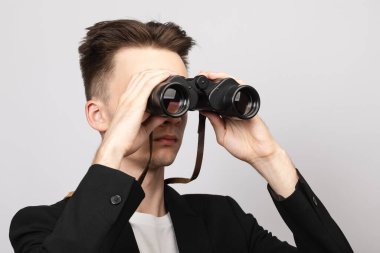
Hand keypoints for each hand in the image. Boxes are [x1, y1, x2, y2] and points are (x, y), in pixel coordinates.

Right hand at [93, 69, 175, 168]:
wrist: (115, 148)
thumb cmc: (125, 142)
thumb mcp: (143, 130)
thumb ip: (154, 121)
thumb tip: (164, 116)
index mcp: (126, 103)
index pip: (137, 82)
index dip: (149, 77)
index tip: (162, 78)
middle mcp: (127, 98)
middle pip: (141, 76)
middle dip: (155, 72)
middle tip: (169, 73)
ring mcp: (130, 99)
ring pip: (145, 77)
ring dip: (158, 72)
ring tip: (170, 72)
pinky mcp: (135, 103)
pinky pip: (148, 85)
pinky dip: (158, 77)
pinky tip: (166, 75)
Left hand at [200, 71, 297, 196]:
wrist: (258, 154)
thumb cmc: (242, 148)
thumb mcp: (222, 136)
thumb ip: (215, 123)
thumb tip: (204, 110)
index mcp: (226, 115)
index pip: (216, 99)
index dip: (208, 92)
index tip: (199, 86)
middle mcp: (234, 109)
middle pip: (225, 90)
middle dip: (215, 80)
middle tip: (204, 74)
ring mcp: (244, 108)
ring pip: (235, 88)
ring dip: (225, 79)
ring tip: (213, 75)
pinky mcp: (251, 110)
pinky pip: (245, 97)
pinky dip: (238, 90)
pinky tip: (229, 86)